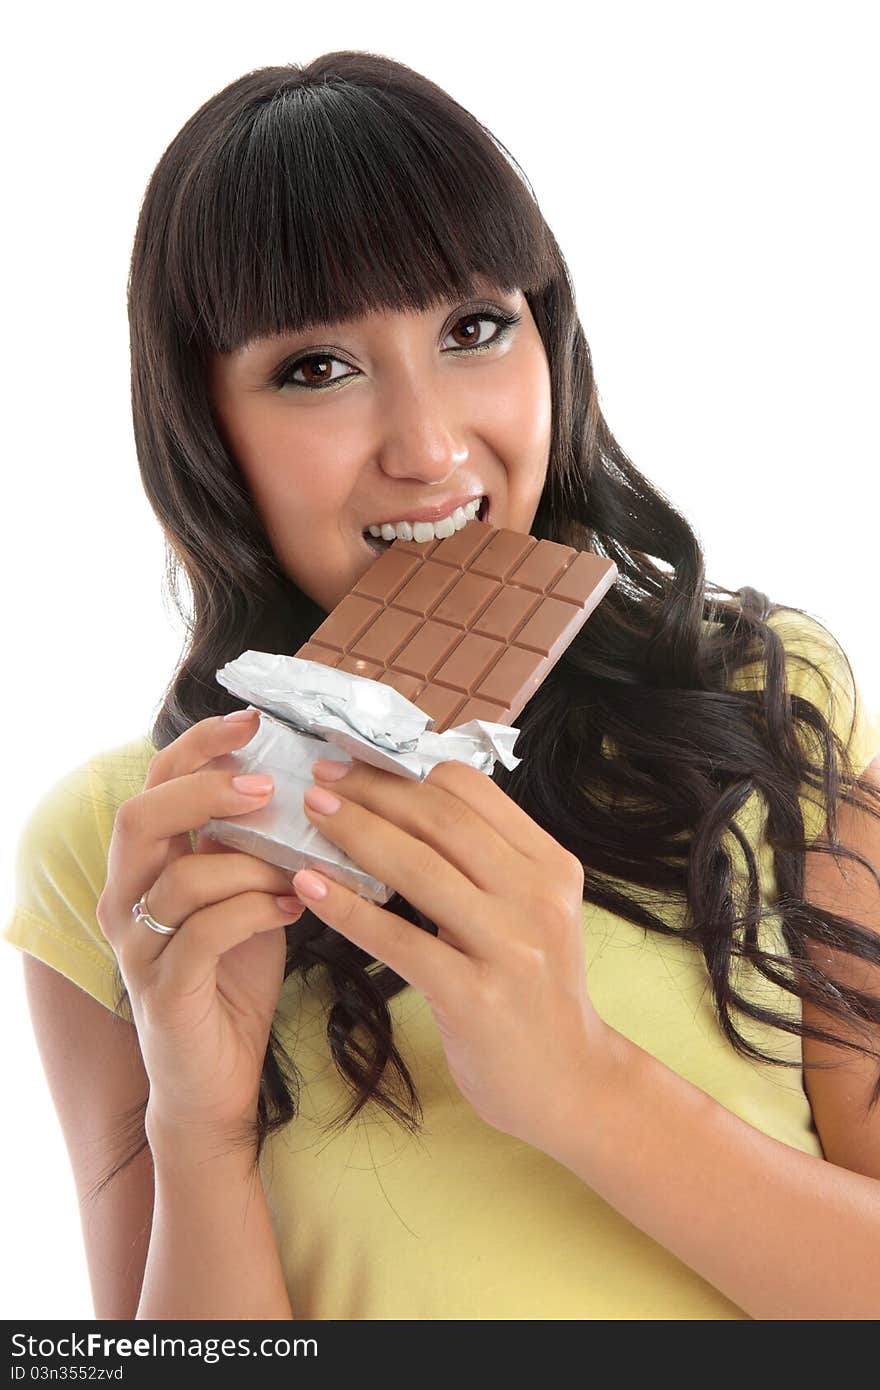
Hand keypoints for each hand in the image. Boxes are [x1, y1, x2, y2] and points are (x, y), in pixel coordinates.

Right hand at [96, 711, 306, 1148]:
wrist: (214, 1079)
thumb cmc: (232, 976)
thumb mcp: (245, 894)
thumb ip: (256, 845)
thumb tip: (314, 785)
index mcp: (147, 864)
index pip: (156, 782)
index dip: (200, 745)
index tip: (253, 720)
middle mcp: (127, 897)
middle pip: (143, 816)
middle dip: (207, 789)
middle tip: (268, 785)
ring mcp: (138, 945)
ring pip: (181, 877)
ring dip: (253, 862)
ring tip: (304, 868)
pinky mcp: (163, 990)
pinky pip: (205, 932)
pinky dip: (257, 910)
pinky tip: (297, 907)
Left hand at [284, 756, 609, 1153]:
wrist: (571, 1084)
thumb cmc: (535, 993)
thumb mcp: (531, 913)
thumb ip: (487, 863)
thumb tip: (406, 805)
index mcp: (551, 866)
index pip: (473, 791)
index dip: (407, 772)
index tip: (358, 764)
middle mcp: (538, 897)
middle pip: (441, 820)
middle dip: (374, 791)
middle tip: (322, 779)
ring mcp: (511, 947)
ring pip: (418, 869)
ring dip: (356, 834)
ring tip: (312, 816)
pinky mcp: (476, 997)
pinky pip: (398, 939)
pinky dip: (347, 908)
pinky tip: (310, 887)